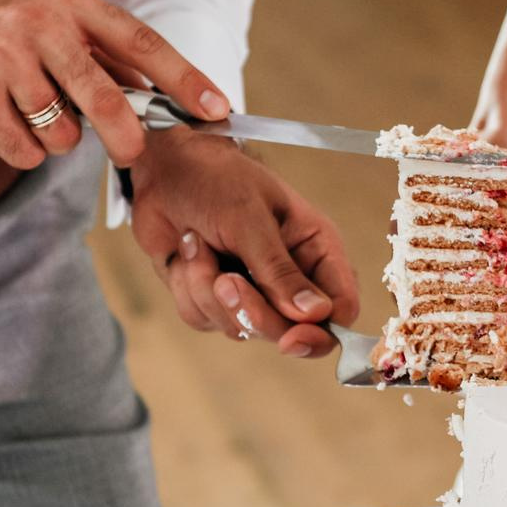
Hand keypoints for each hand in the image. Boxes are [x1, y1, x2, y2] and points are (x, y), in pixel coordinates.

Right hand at [0, 0, 229, 169]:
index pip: (141, 41)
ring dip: (55, 139)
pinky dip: (22, 151)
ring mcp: (1, 54)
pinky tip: (2, 123)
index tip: (218, 108)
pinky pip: (22, 149)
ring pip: (62, 132)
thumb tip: (165, 96)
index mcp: (69, 0)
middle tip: (129, 151)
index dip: (184, 78)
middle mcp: (38, 20)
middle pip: (104, 96)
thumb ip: (99, 54)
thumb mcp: (48, 20)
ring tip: (28, 112)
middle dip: (124, 134)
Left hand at [127, 130, 360, 358]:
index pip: (341, 307)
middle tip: (226, 280)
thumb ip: (279, 270)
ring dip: (208, 290)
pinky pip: (203, 318)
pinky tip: (186, 251)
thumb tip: (316, 314)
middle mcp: (290, 276)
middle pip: (290, 331)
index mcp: (316, 250)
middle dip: (252, 311)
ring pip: (240, 328)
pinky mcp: (215, 298)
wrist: (165, 168)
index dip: (321, 332)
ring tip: (197, 244)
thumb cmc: (216, 177)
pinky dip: (187, 288)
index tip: (292, 338)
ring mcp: (252, 291)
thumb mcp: (250, 218)